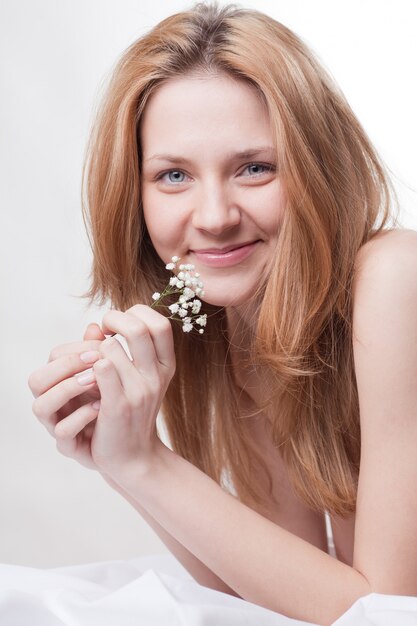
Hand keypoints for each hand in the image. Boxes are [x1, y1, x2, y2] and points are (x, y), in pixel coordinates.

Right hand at [28, 323, 105, 468]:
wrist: (128, 444)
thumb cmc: (113, 402)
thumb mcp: (111, 374)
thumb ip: (100, 351)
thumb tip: (95, 326)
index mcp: (60, 379)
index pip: (53, 357)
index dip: (75, 349)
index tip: (102, 347)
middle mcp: (52, 401)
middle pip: (37, 380)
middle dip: (66, 366)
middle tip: (96, 361)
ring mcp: (56, 423)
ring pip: (41, 405)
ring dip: (68, 389)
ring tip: (96, 382)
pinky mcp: (67, 445)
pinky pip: (62, 431)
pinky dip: (80, 417)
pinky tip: (100, 407)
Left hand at [88, 304, 174, 479]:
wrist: (132, 456)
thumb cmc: (131, 413)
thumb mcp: (137, 379)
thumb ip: (122, 350)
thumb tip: (93, 325)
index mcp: (165, 366)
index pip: (159, 324)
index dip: (137, 314)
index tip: (119, 324)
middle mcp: (156, 376)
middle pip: (138, 328)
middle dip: (114, 320)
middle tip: (102, 330)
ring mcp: (140, 391)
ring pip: (111, 347)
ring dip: (95, 350)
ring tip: (91, 361)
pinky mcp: (119, 405)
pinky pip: (102, 368)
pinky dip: (89, 367)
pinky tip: (87, 378)